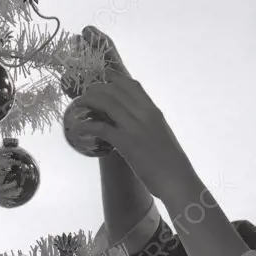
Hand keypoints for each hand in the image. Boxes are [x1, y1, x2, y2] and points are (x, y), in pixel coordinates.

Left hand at [74, 27, 194, 200]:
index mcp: (154, 112)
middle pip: (116, 91)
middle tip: (85, 95)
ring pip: (108, 104)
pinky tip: (78, 129)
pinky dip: (87, 126)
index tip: (103, 76)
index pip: (133, 86)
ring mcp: (136, 129)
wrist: (177, 179)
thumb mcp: (161, 134)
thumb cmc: (171, 162)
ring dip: (89, 102)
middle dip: (96, 89)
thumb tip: (132, 121)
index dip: (115, 77)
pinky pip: (102, 128)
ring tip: (78, 106)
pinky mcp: (127, 144)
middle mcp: (145, 115)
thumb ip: (148, 124)